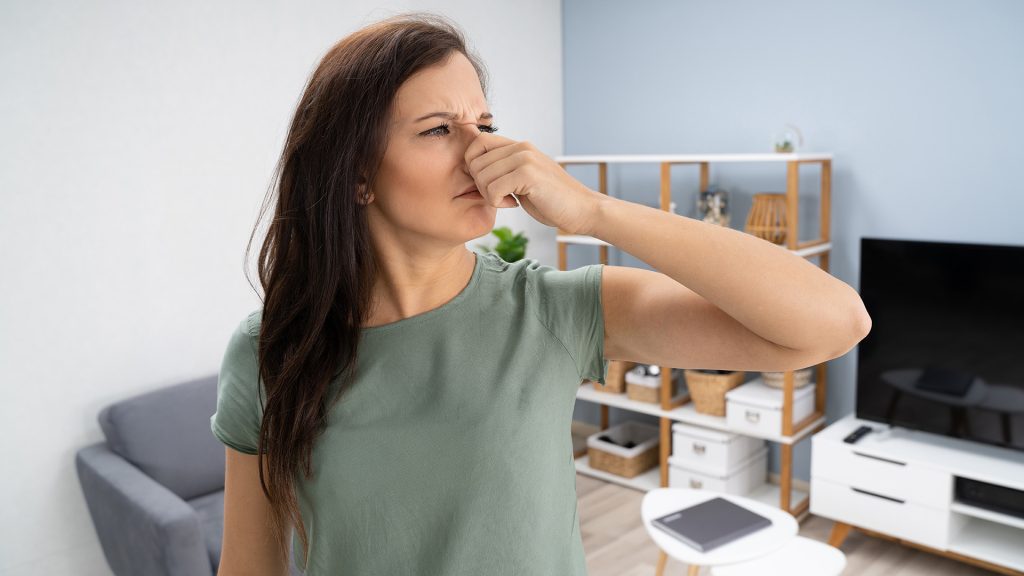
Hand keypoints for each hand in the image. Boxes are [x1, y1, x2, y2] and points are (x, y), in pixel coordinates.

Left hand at [464, 132, 603, 234]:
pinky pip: (492, 189)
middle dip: (480, 185)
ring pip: (481, 176)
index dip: (473, 165)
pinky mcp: (528, 174)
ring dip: (489, 195)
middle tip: (499, 196)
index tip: (488, 184)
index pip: (478, 142)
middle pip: (475, 161)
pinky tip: (514, 204)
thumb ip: (505, 170)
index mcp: (519, 146)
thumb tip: (474, 170)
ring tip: (508, 200)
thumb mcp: (524, 178)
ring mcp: (525, 159)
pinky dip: (497, 202)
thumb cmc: (552, 199)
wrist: (583, 210)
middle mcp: (521, 147)